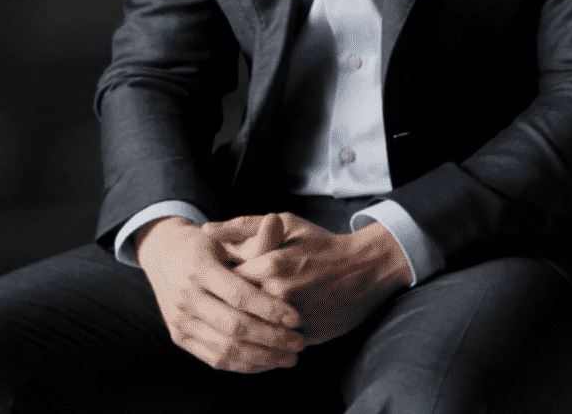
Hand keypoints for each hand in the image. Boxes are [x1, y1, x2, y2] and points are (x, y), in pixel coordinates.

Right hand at [135, 216, 304, 372]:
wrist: (162, 256)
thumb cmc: (203, 245)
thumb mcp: (225, 237)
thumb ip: (253, 239)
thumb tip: (276, 220)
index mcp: (198, 268)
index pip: (239, 295)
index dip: (270, 309)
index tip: (296, 319)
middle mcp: (185, 296)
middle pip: (234, 327)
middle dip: (271, 338)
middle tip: (299, 342)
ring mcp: (180, 320)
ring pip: (226, 349)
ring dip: (262, 357)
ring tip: (289, 357)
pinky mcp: (179, 337)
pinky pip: (215, 359)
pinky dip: (244, 365)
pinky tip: (266, 362)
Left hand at [206, 212, 410, 345]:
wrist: (366, 268)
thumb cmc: (322, 243)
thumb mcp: (285, 225)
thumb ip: (242, 227)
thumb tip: (205, 231)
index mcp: (270, 264)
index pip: (226, 280)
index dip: (218, 282)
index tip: (215, 280)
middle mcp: (280, 294)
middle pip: (236, 308)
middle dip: (226, 307)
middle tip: (220, 304)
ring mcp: (295, 318)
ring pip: (254, 331)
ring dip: (243, 329)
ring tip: (237, 321)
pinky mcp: (308, 336)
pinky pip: (276, 345)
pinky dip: (265, 343)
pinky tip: (259, 336)